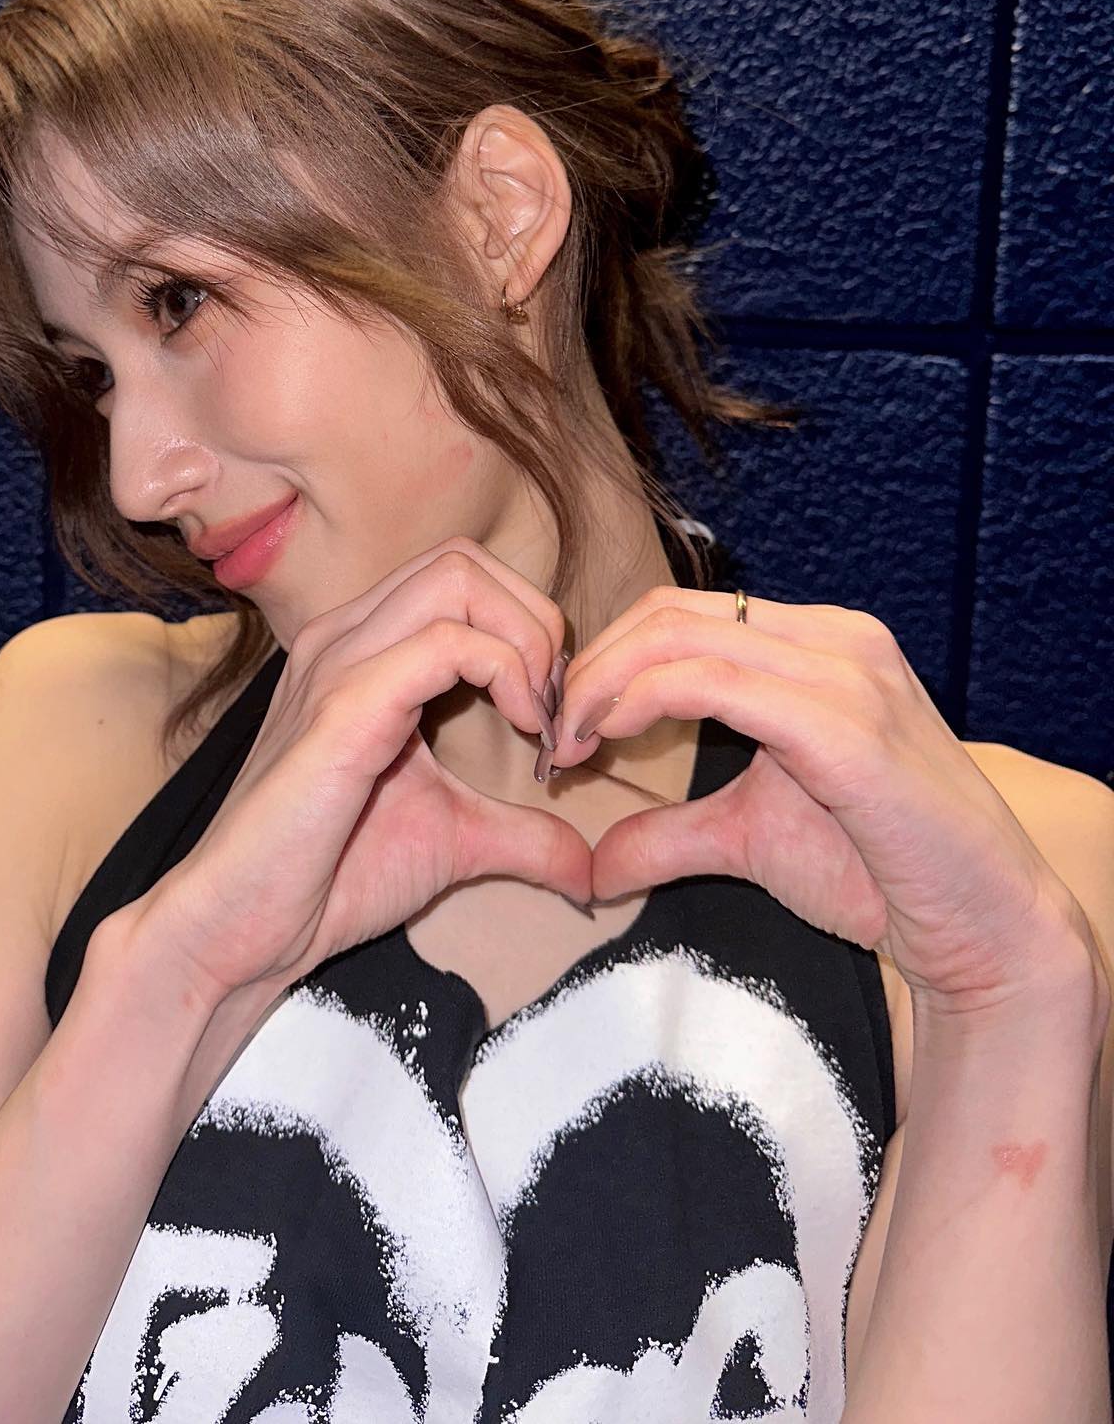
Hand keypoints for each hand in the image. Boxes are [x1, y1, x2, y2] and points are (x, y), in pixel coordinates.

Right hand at [136, 538, 592, 1004]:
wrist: (242, 930)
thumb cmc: (327, 877)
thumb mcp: (453, 839)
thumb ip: (523, 834)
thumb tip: (591, 867)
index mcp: (360, 650)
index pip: (461, 575)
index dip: (528, 628)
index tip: (553, 714)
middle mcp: (343, 637)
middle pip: (464, 560)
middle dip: (535, 622)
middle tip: (554, 710)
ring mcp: (337, 664)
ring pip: (458, 579)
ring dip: (526, 641)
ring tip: (541, 720)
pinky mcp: (341, 707)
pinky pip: (446, 642)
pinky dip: (507, 674)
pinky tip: (522, 734)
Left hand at [549, 585, 1091, 1010]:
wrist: (985, 923)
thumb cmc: (878, 871)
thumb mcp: (750, 839)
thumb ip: (671, 836)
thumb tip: (592, 865)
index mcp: (819, 643)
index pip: (679, 614)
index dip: (604, 660)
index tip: (563, 728)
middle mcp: (835, 637)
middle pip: (667, 614)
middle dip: (590, 669)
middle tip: (552, 735)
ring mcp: (845, 673)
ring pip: (679, 637)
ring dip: (602, 687)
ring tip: (569, 745)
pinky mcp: (845, 724)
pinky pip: (713, 684)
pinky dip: (640, 704)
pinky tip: (608, 744)